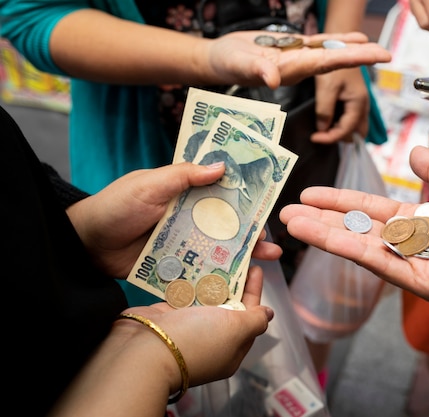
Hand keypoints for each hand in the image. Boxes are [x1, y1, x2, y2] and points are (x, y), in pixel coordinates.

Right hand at [51, 266, 273, 415]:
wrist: (145, 349)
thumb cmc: (197, 340)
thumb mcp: (236, 330)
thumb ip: (255, 320)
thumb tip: (269, 314)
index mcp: (230, 348)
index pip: (249, 317)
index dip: (254, 293)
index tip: (256, 268)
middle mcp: (210, 338)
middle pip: (228, 305)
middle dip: (235, 281)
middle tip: (239, 255)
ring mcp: (188, 326)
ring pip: (206, 297)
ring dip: (212, 277)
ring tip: (218, 252)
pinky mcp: (168, 313)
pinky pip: (184, 294)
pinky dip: (191, 279)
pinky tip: (196, 260)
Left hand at [66, 162, 281, 276]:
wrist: (85, 245)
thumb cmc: (115, 206)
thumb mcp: (149, 184)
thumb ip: (183, 175)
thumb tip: (221, 166)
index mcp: (185, 192)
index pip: (220, 191)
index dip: (244, 195)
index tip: (267, 199)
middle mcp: (189, 217)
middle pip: (227, 224)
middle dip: (252, 231)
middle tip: (272, 240)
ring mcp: (184, 242)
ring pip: (220, 247)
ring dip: (243, 254)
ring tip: (265, 260)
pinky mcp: (176, 265)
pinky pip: (202, 269)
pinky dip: (220, 274)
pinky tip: (239, 281)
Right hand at [206, 31, 391, 88]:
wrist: (219, 59)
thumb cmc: (226, 64)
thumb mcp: (239, 65)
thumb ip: (256, 71)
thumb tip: (273, 79)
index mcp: (292, 70)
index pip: (327, 64)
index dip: (352, 59)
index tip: (375, 57)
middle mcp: (300, 66)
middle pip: (335, 59)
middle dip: (361, 57)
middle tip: (387, 54)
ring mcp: (298, 57)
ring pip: (330, 51)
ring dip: (353, 49)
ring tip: (376, 46)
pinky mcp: (292, 48)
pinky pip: (319, 44)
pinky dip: (337, 40)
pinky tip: (353, 38)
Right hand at [280, 146, 428, 303]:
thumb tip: (414, 155)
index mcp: (419, 221)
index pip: (369, 210)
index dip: (339, 202)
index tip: (309, 194)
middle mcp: (411, 244)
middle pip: (358, 232)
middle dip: (321, 222)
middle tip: (285, 214)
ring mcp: (416, 265)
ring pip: (364, 249)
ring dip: (328, 237)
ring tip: (294, 224)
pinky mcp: (426, 284)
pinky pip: (387, 266)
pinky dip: (357, 252)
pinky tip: (332, 239)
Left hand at [311, 67, 368, 142]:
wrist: (342, 45)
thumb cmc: (335, 64)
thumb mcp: (326, 89)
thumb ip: (324, 111)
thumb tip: (322, 129)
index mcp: (358, 103)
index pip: (346, 131)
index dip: (330, 138)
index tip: (314, 138)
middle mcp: (364, 105)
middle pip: (356, 133)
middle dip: (339, 136)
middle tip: (320, 134)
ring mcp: (362, 102)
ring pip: (356, 126)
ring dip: (341, 130)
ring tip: (323, 127)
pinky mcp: (356, 98)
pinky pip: (353, 118)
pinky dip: (342, 122)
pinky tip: (329, 118)